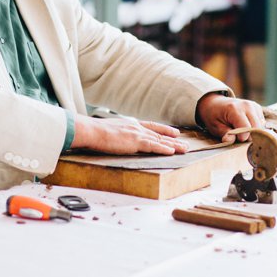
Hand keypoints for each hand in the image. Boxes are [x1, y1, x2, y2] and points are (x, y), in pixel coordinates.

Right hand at [70, 115, 188, 154]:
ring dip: (174, 145)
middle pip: (159, 133)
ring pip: (160, 140)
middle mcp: (136, 127)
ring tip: (185, 149)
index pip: (151, 126)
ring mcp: (137, 134)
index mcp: (130, 124)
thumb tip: (114, 138)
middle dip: (173, 139)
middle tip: (184, 143)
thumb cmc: (94, 132)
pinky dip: (164, 149)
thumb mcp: (108, 130)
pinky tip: (172, 152)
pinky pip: (154, 146)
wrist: (91, 130)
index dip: (164, 129)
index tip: (174, 131)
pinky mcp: (135, 142)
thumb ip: (116, 133)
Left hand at [196, 94, 264, 142]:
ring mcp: (254, 106)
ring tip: (241, 131)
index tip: (235, 139)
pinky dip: (255, 128)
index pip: (247, 129)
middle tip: (239, 138)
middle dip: (250, 137)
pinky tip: (246, 127)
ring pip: (261, 127)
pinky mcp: (257, 108)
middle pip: (257, 128)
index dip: (242, 138)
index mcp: (235, 109)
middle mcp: (247, 105)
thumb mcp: (215, 126)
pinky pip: (261, 124)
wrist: (216, 103)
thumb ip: (224, 134)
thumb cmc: (214, 116)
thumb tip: (230, 140)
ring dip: (253, 133)